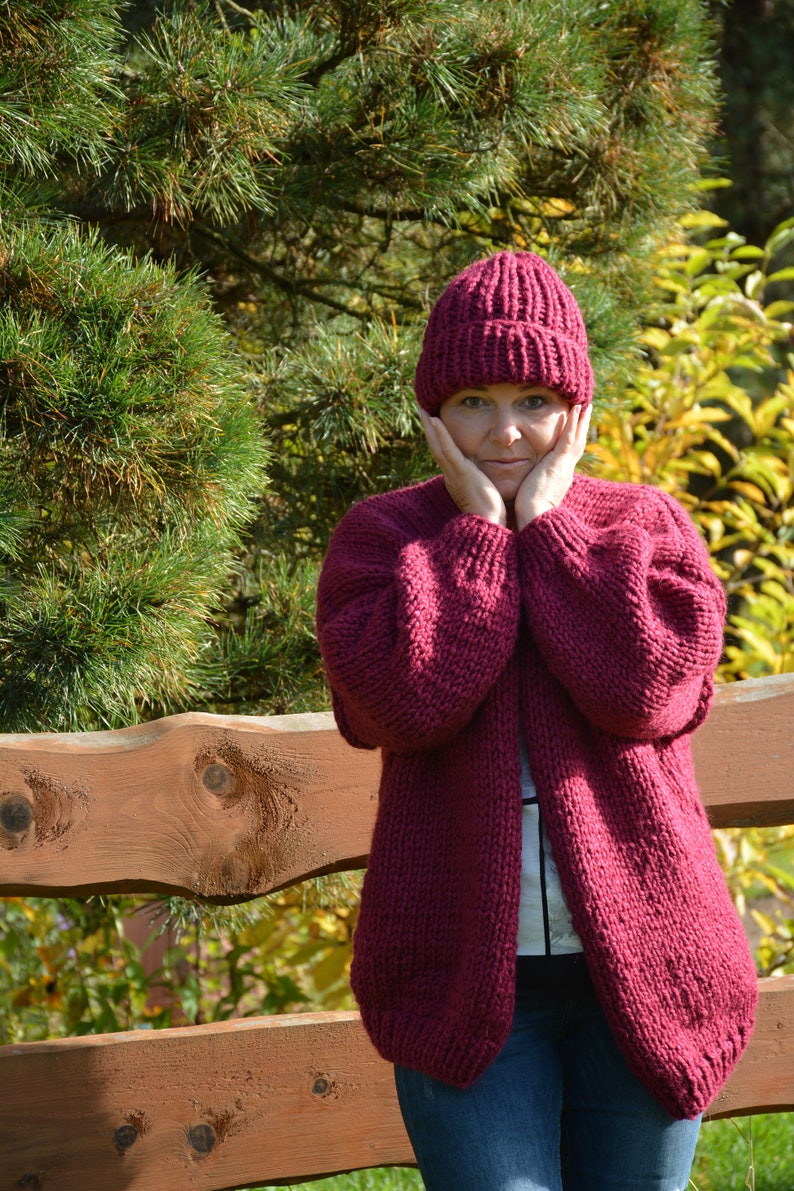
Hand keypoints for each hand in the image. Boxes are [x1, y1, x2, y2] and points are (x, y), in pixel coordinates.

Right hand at [420, 409, 506, 525]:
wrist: (489, 524)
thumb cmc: (490, 511)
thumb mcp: (484, 489)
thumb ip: (482, 478)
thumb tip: (488, 472)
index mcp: (455, 477)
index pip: (444, 452)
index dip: (437, 436)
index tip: (434, 421)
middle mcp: (450, 474)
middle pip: (435, 446)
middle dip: (428, 427)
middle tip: (422, 408)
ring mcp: (453, 473)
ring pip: (437, 445)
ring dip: (430, 426)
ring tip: (423, 408)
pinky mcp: (460, 472)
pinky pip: (447, 450)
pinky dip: (440, 434)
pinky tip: (435, 419)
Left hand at [514, 404, 590, 529]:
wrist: (533, 518)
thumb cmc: (528, 512)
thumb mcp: (531, 494)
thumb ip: (529, 485)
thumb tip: (520, 484)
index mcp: (559, 477)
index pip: (567, 454)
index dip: (572, 440)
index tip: (575, 428)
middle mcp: (565, 470)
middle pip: (577, 444)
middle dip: (581, 427)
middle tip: (586, 411)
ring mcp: (564, 466)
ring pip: (576, 438)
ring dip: (581, 420)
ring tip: (584, 405)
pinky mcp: (559, 463)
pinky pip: (569, 438)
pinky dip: (573, 423)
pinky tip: (576, 409)